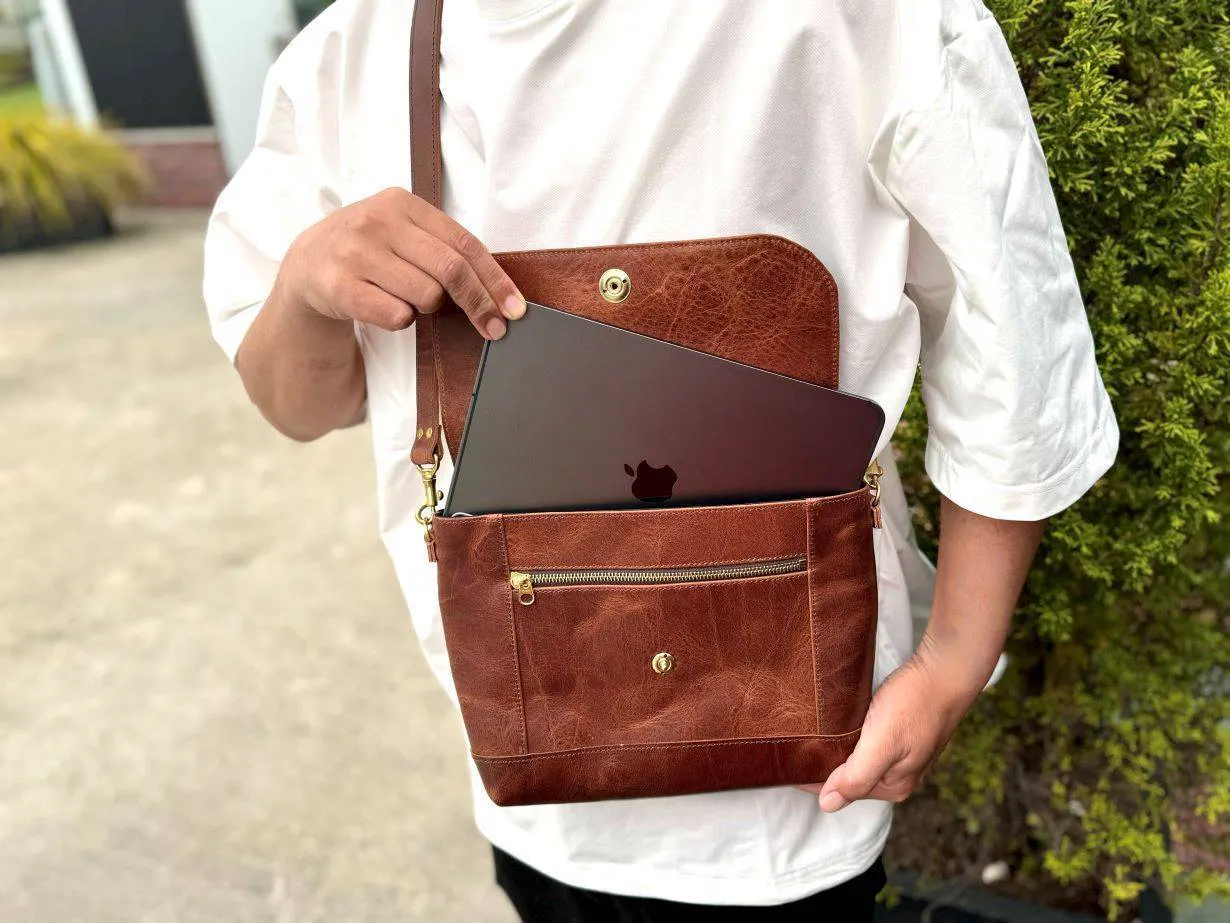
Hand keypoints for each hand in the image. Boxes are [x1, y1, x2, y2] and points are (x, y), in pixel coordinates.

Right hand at [275, 187, 524, 338]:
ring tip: (404, 296)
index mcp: (401, 203)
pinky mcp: (338, 286)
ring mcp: (355, 253)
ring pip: (425, 296)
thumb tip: (500, 293)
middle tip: (494, 328)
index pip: (464, 243)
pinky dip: (400, 320)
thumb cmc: (369, 252)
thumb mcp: (401, 234)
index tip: (516, 309)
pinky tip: (384, 306)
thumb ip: (443, 248)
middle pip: (451, 270)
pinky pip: (396, 316)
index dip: (495, 279)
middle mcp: (377, 221)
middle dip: (479, 304)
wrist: (306, 265)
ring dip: (426, 308)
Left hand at [810, 641, 979, 811]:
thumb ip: (856, 777)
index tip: (788, 760)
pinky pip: (865, 739)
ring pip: (856, 755)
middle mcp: (896, 774)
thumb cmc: (916, 704)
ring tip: (811, 731)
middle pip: (848, 774)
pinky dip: (849, 732)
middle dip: (824, 761)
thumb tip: (827, 805)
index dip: (813, 776)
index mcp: (893, 786)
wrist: (945, 668)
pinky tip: (837, 720)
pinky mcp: (899, 731)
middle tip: (796, 741)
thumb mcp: (882, 744)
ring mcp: (900, 752)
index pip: (840, 790)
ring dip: (835, 745)